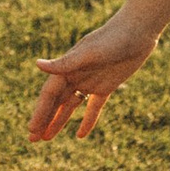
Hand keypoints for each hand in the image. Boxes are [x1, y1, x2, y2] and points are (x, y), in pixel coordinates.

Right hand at [31, 0, 169, 141]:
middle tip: (33, 140)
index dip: (39, 113)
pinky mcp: (106, 86)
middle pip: (56, 102)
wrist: (138, 31)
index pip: (49, 95)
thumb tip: (37, 65)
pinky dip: (87, 120)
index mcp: (67, 67)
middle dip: (44, 120)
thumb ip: (64, 62)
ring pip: (70, 106)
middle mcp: (75, 75)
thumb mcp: (89, 53)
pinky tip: (80, 135)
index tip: (31, 130)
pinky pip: (93, 106)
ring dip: (59, 121)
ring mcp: (90, 81)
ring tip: (47, 138)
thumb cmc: (112, 38)